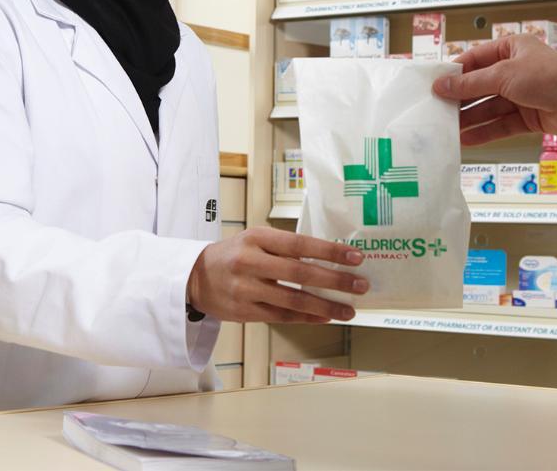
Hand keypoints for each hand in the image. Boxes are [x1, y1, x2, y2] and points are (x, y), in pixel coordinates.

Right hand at [186, 227, 366, 323]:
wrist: (196, 278)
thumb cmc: (233, 255)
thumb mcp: (254, 240)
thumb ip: (284, 248)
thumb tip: (328, 258)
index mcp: (255, 238)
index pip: (299, 243)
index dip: (329, 251)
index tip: (355, 257)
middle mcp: (249, 262)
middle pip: (299, 273)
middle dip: (335, 280)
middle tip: (360, 285)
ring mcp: (245, 289)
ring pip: (293, 300)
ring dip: (326, 306)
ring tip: (349, 310)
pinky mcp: (244, 312)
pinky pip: (282, 316)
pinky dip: (307, 317)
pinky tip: (325, 317)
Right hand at [431, 33, 556, 144]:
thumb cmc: (545, 77)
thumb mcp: (502, 75)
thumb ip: (470, 83)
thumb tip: (440, 85)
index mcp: (512, 48)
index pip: (476, 58)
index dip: (456, 72)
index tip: (435, 84)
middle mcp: (517, 70)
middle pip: (481, 85)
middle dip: (460, 99)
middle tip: (436, 109)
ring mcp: (523, 95)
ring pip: (489, 107)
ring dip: (469, 118)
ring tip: (446, 128)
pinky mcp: (530, 117)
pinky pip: (501, 124)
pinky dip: (484, 132)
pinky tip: (466, 139)